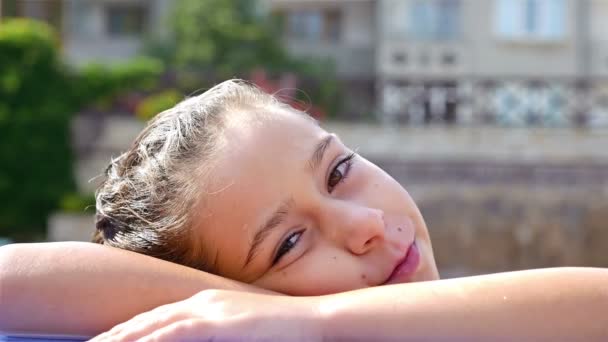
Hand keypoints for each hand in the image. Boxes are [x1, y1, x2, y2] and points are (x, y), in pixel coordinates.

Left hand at [90, 289, 322, 341]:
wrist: (309, 318)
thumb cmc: (278, 328)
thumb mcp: (240, 328)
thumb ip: (216, 332)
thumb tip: (197, 337)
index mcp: (205, 303)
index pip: (158, 316)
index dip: (128, 329)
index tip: (105, 340)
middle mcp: (202, 301)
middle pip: (149, 318)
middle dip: (116, 333)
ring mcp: (211, 310)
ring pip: (156, 323)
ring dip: (124, 336)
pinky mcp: (221, 322)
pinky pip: (179, 332)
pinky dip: (153, 338)